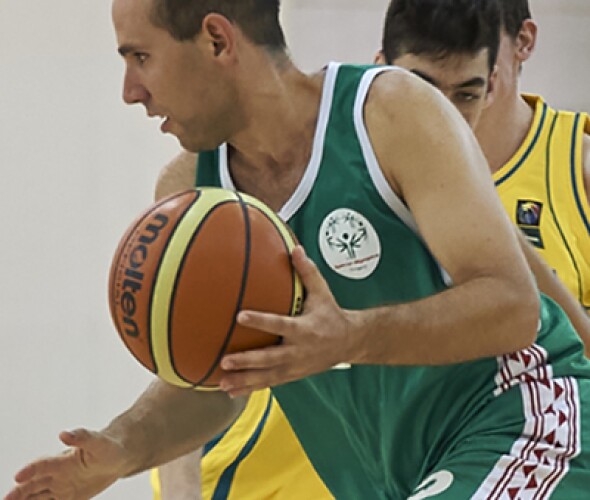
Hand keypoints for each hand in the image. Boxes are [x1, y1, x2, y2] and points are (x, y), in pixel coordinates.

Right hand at [5, 429, 128, 499]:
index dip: (30, 470)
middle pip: (33, 485)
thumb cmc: (107, 446)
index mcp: (62, 460)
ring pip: (37, 497)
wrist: (118, 457)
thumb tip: (64, 433)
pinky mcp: (67, 498)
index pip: (42, 465)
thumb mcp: (98, 442)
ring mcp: (61, 487)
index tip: (18, 476)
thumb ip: (82, 437)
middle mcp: (57, 474)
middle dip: (19, 493)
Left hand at [219, 246, 358, 396]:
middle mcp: (299, 350)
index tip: (240, 315)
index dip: (260, 321)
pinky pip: (270, 383)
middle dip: (247, 361)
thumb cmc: (331, 314)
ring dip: (245, 380)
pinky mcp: (292, 375)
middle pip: (270, 358)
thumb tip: (295, 249)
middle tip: (225, 360)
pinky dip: (250, 388)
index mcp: (304, 329)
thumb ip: (307, 272)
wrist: (350, 342)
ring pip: (268, 376)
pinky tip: (231, 391)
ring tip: (223, 382)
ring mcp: (295, 366)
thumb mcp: (322, 293)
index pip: (279, 324)